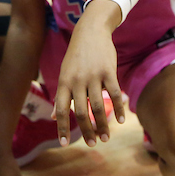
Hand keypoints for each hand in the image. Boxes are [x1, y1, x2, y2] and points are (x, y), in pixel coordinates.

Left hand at [53, 0, 125, 146]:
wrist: (90, 30)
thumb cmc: (76, 56)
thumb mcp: (64, 74)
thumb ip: (61, 96)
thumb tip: (53, 117)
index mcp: (64, 82)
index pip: (61, 110)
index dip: (61, 128)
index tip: (64, 144)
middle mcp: (77, 81)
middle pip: (81, 112)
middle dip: (87, 131)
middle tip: (92, 144)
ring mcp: (93, 76)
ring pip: (99, 106)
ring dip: (103, 125)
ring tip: (105, 137)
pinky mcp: (108, 71)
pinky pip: (114, 94)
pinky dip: (118, 109)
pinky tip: (121, 121)